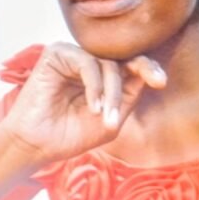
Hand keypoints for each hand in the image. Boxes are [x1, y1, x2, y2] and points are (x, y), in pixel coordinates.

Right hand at [0, 42, 166, 164]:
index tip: (161, 82)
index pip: (131, 63)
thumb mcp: (111, 120)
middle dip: (122, 91)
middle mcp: (89, 62)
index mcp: (102, 75)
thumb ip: (128, 97)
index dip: (148, 68)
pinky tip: (91, 106)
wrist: (37, 146)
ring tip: (101, 116)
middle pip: (122, 62)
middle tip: (114, 120)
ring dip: (109, 91)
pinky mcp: (57, 53)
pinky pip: (87, 61)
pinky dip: (94, 84)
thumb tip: (148, 74)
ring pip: (106, 63)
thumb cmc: (71, 135)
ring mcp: (73, 56)